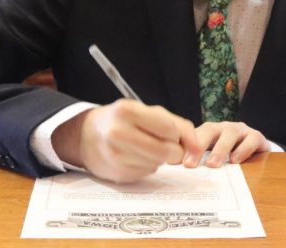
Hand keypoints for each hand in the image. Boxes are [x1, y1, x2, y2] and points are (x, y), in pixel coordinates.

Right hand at [52, 100, 199, 182]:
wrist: (87, 135)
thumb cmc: (124, 120)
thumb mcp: (148, 112)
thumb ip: (178, 125)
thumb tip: (198, 148)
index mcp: (126, 111)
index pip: (169, 129)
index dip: (178, 135)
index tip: (176, 136)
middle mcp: (117, 133)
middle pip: (166, 150)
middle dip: (173, 150)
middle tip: (165, 145)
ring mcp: (115, 156)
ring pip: (158, 164)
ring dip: (160, 158)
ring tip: (146, 148)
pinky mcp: (117, 174)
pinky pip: (147, 173)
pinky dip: (147, 166)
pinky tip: (135, 157)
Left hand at [186, 121, 269, 167]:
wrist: (257, 150)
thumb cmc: (230, 155)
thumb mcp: (212, 156)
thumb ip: (198, 160)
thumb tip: (177, 169)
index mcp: (210, 131)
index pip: (195, 134)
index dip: (186, 147)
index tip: (178, 163)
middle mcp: (223, 128)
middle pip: (210, 129)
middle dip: (199, 146)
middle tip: (190, 164)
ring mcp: (241, 130)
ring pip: (230, 133)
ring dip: (220, 149)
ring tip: (212, 164)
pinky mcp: (256, 136)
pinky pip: (251, 140)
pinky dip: (243, 149)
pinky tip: (235, 160)